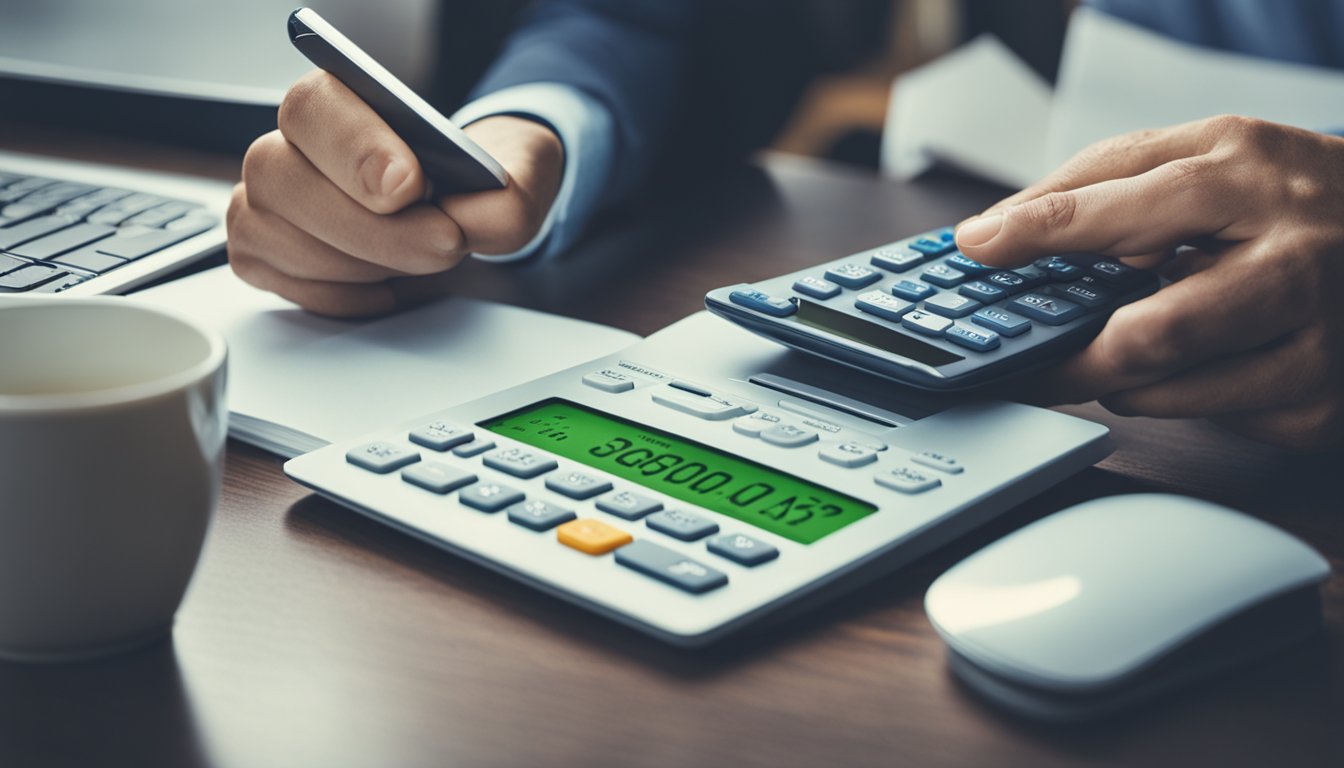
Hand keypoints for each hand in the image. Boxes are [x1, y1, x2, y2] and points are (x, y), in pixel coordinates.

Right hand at [227, 70, 563, 317]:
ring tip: (419, 258)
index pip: (315, 108)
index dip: (356, 148)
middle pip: (284, 177)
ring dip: (362, 263)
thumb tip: (476, 222)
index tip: (408, 186)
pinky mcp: (264, 256)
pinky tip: (389, 283)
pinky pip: (290, 286)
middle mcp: (286, 146)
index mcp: (337, 101)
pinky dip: (347, 295)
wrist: (462, 210)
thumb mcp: (517, 174)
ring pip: (279, 237)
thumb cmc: (472, 181)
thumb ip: (507, 196)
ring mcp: (266, 203)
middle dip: (371, 227)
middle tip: (441, 244)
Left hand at [954, 115, 1343, 450]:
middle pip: (1151, 334)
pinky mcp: (1321, 404)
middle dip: (1070, 358)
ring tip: (1127, 347)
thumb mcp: (1207, 152)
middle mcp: (1291, 261)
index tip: (977, 248)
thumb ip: (1101, 179)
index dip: (1040, 232)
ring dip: (1121, 379)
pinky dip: (1180, 397)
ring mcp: (1316, 341)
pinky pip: (1212, 420)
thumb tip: (996, 229)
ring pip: (1170, 391)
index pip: (1123, 210)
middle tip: (1028, 363)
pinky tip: (1199, 363)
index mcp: (1248, 178)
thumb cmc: (1288, 194)